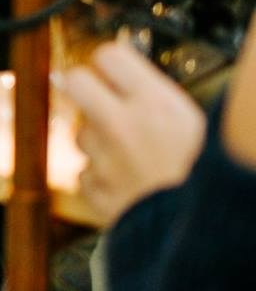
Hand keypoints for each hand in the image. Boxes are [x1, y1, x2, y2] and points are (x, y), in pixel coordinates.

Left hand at [60, 40, 205, 222]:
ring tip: (132, 154)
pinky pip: (85, 175)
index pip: (109, 56)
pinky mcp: (97, 193)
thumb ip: (159, 98)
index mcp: (157, 104)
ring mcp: (105, 160)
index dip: (110, 62)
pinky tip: (127, 183)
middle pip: (76, 82)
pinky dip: (99, 178)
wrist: (213, 235)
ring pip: (80, 134)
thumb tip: (132, 75)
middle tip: (100, 98)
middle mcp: (123, 126)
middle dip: (85, 88)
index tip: (112, 69)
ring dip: (97, 140)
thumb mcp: (198, 126)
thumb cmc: (213, 181)